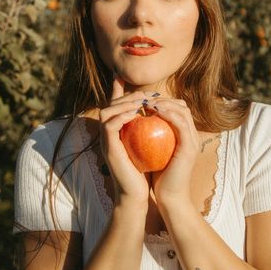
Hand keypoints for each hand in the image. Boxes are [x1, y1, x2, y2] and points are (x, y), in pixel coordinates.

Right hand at [98, 76, 150, 212]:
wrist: (136, 195)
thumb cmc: (146, 173)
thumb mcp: (149, 146)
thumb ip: (151, 129)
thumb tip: (166, 112)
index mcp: (115, 131)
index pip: (114, 105)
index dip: (115, 88)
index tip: (121, 74)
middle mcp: (107, 133)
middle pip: (110, 104)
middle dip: (128, 94)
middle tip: (148, 94)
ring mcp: (104, 140)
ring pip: (107, 111)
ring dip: (125, 102)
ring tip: (143, 101)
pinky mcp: (107, 147)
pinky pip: (110, 125)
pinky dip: (122, 116)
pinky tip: (137, 114)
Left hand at [149, 97, 199, 209]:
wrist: (169, 198)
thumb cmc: (158, 178)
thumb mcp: (152, 153)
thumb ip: (148, 139)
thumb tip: (131, 125)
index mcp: (184, 136)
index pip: (176, 109)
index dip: (161, 101)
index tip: (141, 101)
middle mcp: (192, 135)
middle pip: (181, 106)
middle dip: (162, 98)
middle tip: (143, 97)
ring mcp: (193, 140)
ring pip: (182, 110)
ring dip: (164, 102)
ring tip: (146, 101)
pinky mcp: (190, 147)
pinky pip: (181, 124)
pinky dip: (168, 114)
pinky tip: (153, 112)